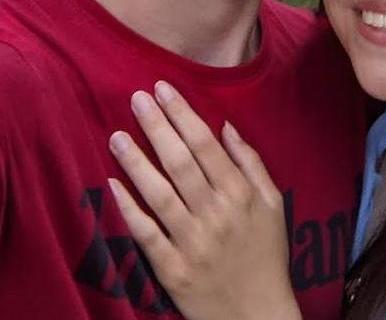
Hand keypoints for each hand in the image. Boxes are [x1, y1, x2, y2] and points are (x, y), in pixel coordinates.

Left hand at [108, 82, 300, 319]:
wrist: (258, 315)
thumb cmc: (267, 254)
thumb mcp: (272, 204)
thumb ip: (251, 162)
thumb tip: (226, 126)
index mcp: (239, 194)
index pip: (206, 145)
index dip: (183, 114)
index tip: (164, 89)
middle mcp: (215, 214)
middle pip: (181, 162)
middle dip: (158, 127)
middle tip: (137, 98)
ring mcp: (192, 242)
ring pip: (160, 195)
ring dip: (137, 162)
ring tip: (117, 134)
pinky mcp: (172, 270)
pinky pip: (147, 235)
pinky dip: (129, 210)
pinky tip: (112, 185)